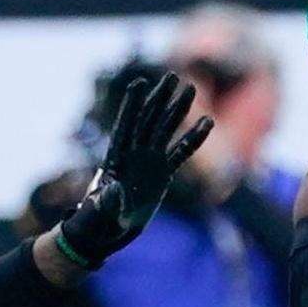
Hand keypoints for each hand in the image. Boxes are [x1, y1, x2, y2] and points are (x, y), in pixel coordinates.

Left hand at [57, 74, 212, 268]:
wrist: (110, 229)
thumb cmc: (100, 221)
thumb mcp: (103, 210)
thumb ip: (109, 200)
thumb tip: (112, 191)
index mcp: (118, 156)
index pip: (126, 125)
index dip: (132, 105)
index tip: (140, 83)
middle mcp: (135, 152)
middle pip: (150, 119)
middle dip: (161, 98)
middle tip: (173, 76)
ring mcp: (150, 160)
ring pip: (167, 129)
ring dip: (178, 109)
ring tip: (190, 88)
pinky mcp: (163, 171)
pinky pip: (182, 151)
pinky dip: (194, 138)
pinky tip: (207, 122)